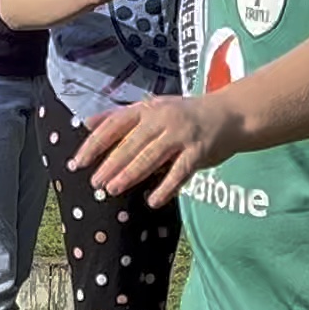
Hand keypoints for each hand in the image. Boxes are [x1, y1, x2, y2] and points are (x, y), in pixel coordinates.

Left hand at [74, 93, 233, 202]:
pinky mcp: (199, 151)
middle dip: (110, 164)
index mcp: (147, 109)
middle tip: (95, 182)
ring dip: (130, 174)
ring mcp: (181, 135)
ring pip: (151, 157)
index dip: (95, 144)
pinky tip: (153, 200)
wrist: (230, 114)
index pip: (114, 125)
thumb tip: (86, 123)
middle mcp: (162, 119)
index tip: (78, 162)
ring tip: (113, 189)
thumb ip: (120, 116)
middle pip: (130, 143)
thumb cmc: (185, 114)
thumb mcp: (152, 108)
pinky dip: (166, 187)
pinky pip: (180, 172)